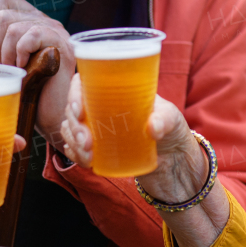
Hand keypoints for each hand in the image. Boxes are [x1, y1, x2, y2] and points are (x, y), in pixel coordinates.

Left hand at [0, 0, 75, 144]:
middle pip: (4, 15)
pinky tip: (27, 70)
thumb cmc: (23, 88)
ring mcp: (56, 31)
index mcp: (31, 19)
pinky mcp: (62, 44)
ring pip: (14, 27)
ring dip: (7, 54)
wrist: (45, 115)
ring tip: (17, 71)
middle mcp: (45, 20)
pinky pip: (31, 35)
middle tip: (9, 67)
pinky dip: (21, 55)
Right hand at [59, 73, 227, 246]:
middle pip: (73, 109)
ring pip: (70, 129)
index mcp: (116, 92)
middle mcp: (102, 108)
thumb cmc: (173, 131)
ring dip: (72, 142)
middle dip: (74, 126)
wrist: (175, 163)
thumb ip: (165, 120)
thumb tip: (152, 127)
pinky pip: (74, 148)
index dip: (74, 93)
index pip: (84, 83)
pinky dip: (74, 154)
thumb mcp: (174, 120)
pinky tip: (84, 161)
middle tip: (87, 142)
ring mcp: (98, 129)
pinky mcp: (98, 149)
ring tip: (88, 156)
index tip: (80, 112)